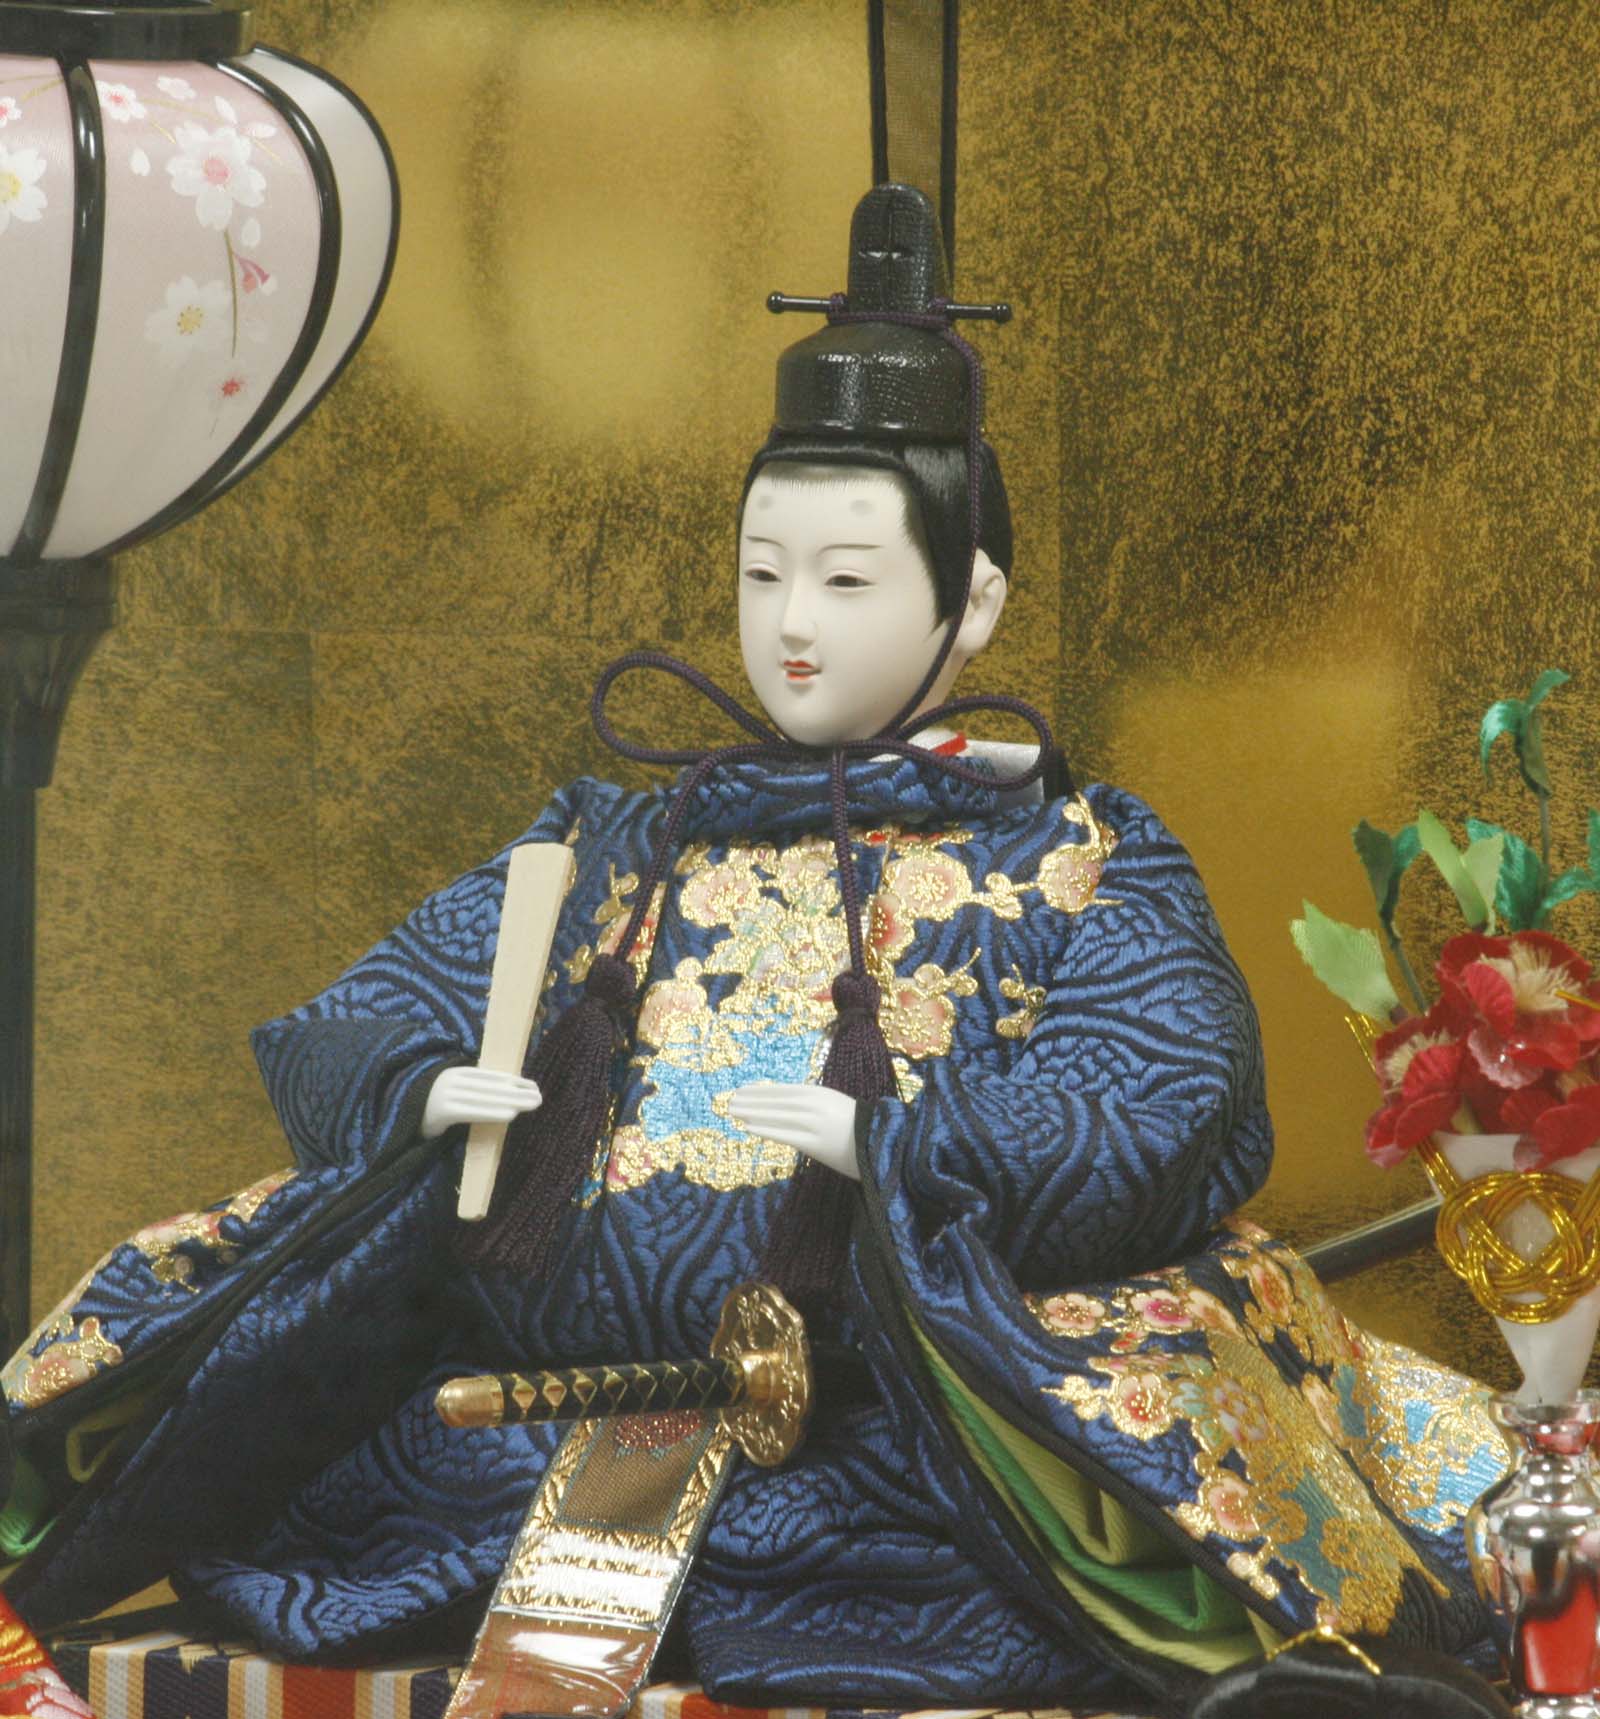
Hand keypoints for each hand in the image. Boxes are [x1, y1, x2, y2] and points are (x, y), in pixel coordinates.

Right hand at [421, 1066, 541, 1139]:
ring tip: (532, 1105)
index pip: (492, 1076)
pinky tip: (511, 1115)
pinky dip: (493, 1113)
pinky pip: (473, 1111)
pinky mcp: (444, 1111)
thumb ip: (474, 1089)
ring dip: (512, 1102)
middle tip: (540, 1097)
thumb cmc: (432, 1107)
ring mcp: (448, 1094)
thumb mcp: (453, 1092)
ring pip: (486, 1098)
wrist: (400, 1118)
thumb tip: (506, 1091)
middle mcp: (454, 1080)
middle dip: (518, 1092)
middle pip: (492, 1086)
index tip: (533, 1085)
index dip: (514, 1080)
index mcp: (458, 1072)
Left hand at [727, 1082, 858, 1179]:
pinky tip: (749, 1128)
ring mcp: (815, 1125)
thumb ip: (814, 1104)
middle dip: (752, 1100)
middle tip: (730, 1100)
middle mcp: (815, 1106)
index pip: (783, 1090)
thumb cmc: (860, 1127)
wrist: (884, 1144)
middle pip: (776, 1102)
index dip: (761, 1090)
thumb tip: (788, 1106)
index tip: (743, 1090)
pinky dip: (766, 1130)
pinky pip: (785, 1136)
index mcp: (821, 1093)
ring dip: (753, 1113)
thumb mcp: (836, 1106)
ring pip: (777, 1116)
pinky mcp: (816, 1145)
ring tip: (734, 1112)